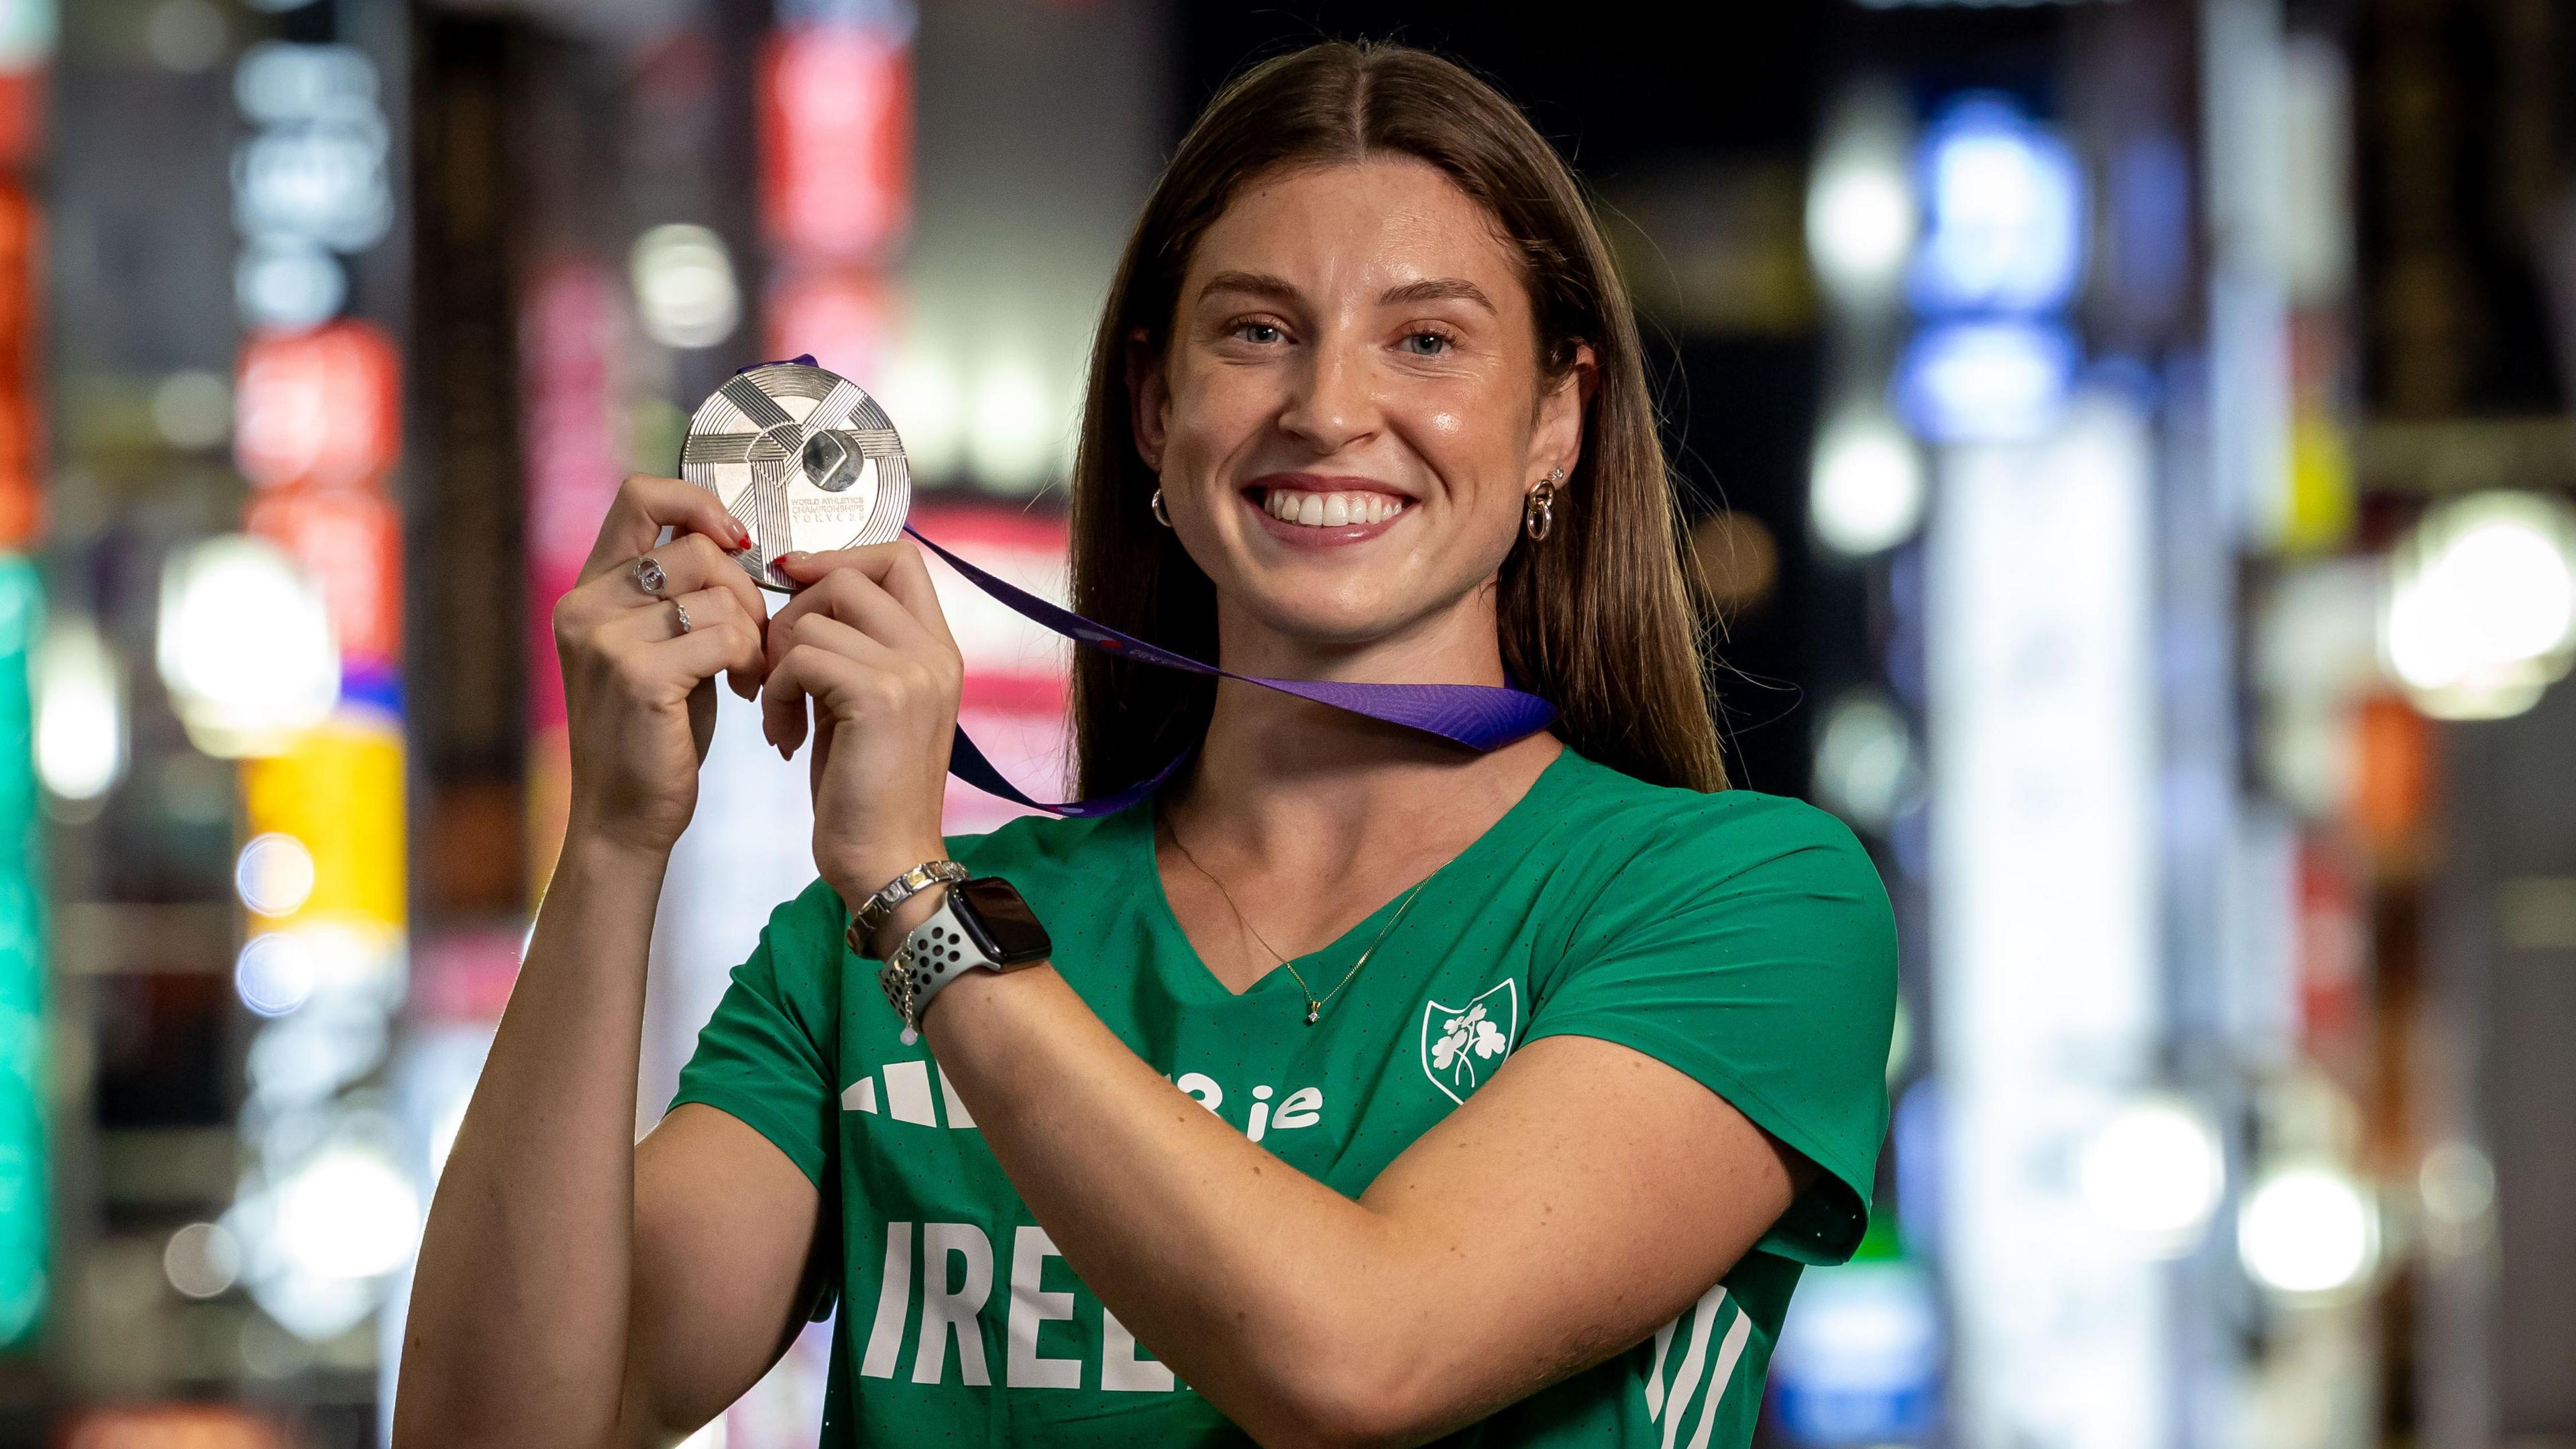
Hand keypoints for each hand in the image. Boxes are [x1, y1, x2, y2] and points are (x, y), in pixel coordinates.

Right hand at [552, 475, 771, 855]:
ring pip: (718, 591)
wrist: (624, 816)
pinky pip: (725, 635)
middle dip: (746, 589)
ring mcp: (604, 639)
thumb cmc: (655, 733)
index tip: (737, 540)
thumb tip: (731, 538)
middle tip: (755, 638)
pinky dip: (752, 660)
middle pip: (696, 547)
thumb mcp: (659, 647)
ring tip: (751, 670)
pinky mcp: (636, 675)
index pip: (640, 494)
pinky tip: (746, 691)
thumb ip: (679, 594)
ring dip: (754, 631)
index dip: (698, 502)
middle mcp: (585, 606)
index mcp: (590, 589)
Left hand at [761, 544, 962, 909]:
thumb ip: (852, 651)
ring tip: (780, 716)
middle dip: (793, 615)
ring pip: (814, 619)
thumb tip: (801, 601)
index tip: (795, 587)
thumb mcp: (864, 707)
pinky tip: (782, 734)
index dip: (840, 558)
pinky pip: (803, 657)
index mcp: (938, 650)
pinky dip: (777, 691)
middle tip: (776, 670)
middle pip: (850, 576)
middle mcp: (935, 653)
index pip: (898, 558)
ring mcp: (913, 672)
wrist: (887, 864)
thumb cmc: (866, 795)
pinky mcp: (880, 696)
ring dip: (777, 665)